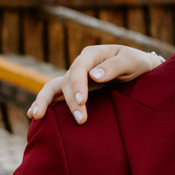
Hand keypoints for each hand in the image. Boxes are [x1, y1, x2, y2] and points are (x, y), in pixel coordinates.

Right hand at [27, 44, 161, 124]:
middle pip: (67, 81)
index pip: (79, 68)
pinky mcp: (76, 90)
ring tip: (36, 116)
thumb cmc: (137, 63)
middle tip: (81, 120)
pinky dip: (45, 104)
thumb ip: (114, 67)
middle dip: (71, 101)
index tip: (83, 101)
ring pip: (54, 88)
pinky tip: (33, 116)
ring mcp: (76, 78)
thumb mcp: (131, 61)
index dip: (78, 84)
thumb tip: (94, 75)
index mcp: (92, 54)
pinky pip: (56, 95)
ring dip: (45, 102)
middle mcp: (80, 66)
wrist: (140, 69)